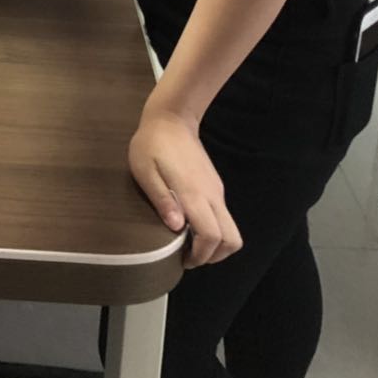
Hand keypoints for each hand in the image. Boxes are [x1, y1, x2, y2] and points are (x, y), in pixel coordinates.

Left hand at [128, 109, 242, 266]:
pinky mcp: (215, 185)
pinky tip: (192, 224)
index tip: (183, 259)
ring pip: (231, 229)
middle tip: (190, 256)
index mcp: (194, 194)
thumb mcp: (145, 170)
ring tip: (190, 243)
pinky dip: (214, 229)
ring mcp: (217, 190)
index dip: (201, 255)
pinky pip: (223, 216)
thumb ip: (161, 199)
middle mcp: (212, 195)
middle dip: (215, 256)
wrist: (172, 118)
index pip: (212, 236)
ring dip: (216, 244)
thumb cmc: (152, 144)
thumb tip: (176, 227)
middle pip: (232, 239)